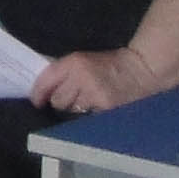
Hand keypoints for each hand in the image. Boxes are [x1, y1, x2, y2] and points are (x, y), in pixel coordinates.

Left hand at [32, 46, 161, 114]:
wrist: (141, 70)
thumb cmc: (109, 65)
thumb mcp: (83, 60)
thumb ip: (63, 71)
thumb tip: (40, 87)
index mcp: (74, 62)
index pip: (46, 80)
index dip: (38, 93)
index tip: (36, 101)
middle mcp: (81, 77)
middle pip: (57, 100)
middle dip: (61, 100)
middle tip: (73, 96)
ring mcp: (94, 94)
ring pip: (71, 110)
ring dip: (76, 107)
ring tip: (89, 99)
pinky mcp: (106, 108)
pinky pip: (87, 117)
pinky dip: (90, 114)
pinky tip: (98, 105)